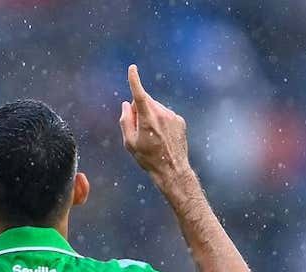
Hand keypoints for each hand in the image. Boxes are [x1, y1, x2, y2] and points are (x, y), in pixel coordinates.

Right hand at [119, 64, 191, 184]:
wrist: (172, 169)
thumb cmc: (148, 159)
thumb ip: (125, 121)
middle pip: (146, 102)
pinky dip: (161, 121)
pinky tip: (162, 137)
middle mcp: (161, 114)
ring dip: (151, 116)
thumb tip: (126, 105)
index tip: (132, 68)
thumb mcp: (130, 143)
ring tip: (153, 137)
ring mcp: (172, 116)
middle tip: (139, 130)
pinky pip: (166, 115)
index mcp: (147, 118)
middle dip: (140, 110)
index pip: (139, 94)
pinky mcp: (180, 120)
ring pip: (156, 108)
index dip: (134, 80)